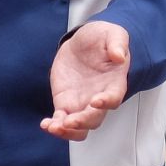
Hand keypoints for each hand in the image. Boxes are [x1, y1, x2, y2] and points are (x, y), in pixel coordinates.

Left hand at [41, 21, 130, 140]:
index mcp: (113, 83)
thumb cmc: (103, 39)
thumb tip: (119, 56)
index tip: (97, 101)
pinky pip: (61, 120)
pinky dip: (54, 125)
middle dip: (82, 122)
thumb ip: (118, 44)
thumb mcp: (113, 34)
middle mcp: (99, 98)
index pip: (113, 98)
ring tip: (55, 127)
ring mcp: (82, 103)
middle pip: (94, 119)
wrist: (84, 42)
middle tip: (70, 121)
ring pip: (79, 127)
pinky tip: (46, 125)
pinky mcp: (66, 103)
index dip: (106, 102)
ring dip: (68, 131)